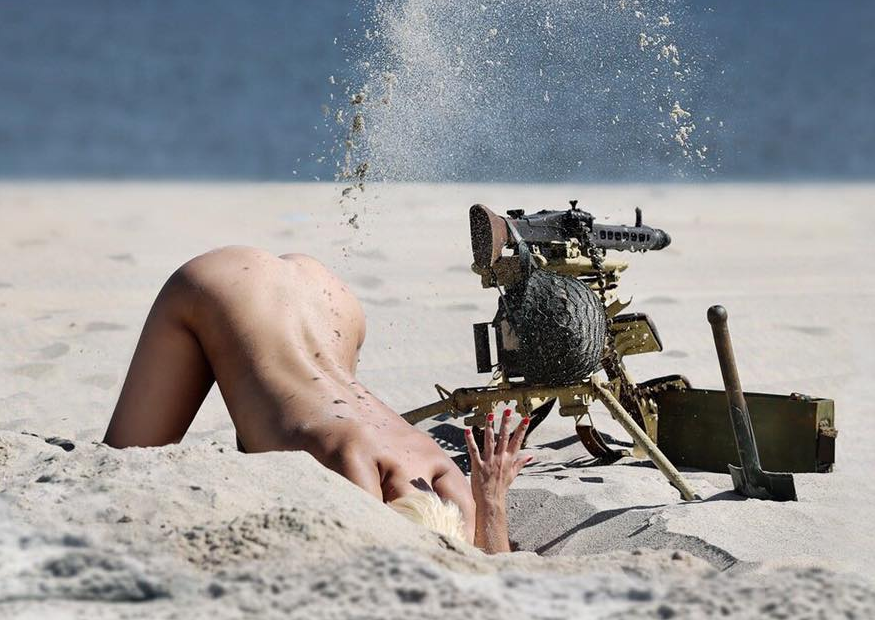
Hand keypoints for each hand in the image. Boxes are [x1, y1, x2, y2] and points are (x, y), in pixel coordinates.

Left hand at [464, 408, 533, 552]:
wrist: (491, 501)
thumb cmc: (501, 487)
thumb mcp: (513, 474)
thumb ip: (521, 463)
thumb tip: (531, 456)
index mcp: (509, 460)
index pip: (517, 441)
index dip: (522, 429)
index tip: (526, 418)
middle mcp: (500, 458)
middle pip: (504, 437)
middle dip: (506, 423)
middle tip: (508, 410)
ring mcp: (489, 461)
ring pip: (490, 441)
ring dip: (489, 427)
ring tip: (490, 414)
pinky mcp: (478, 465)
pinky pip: (474, 450)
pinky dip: (470, 440)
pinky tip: (467, 430)